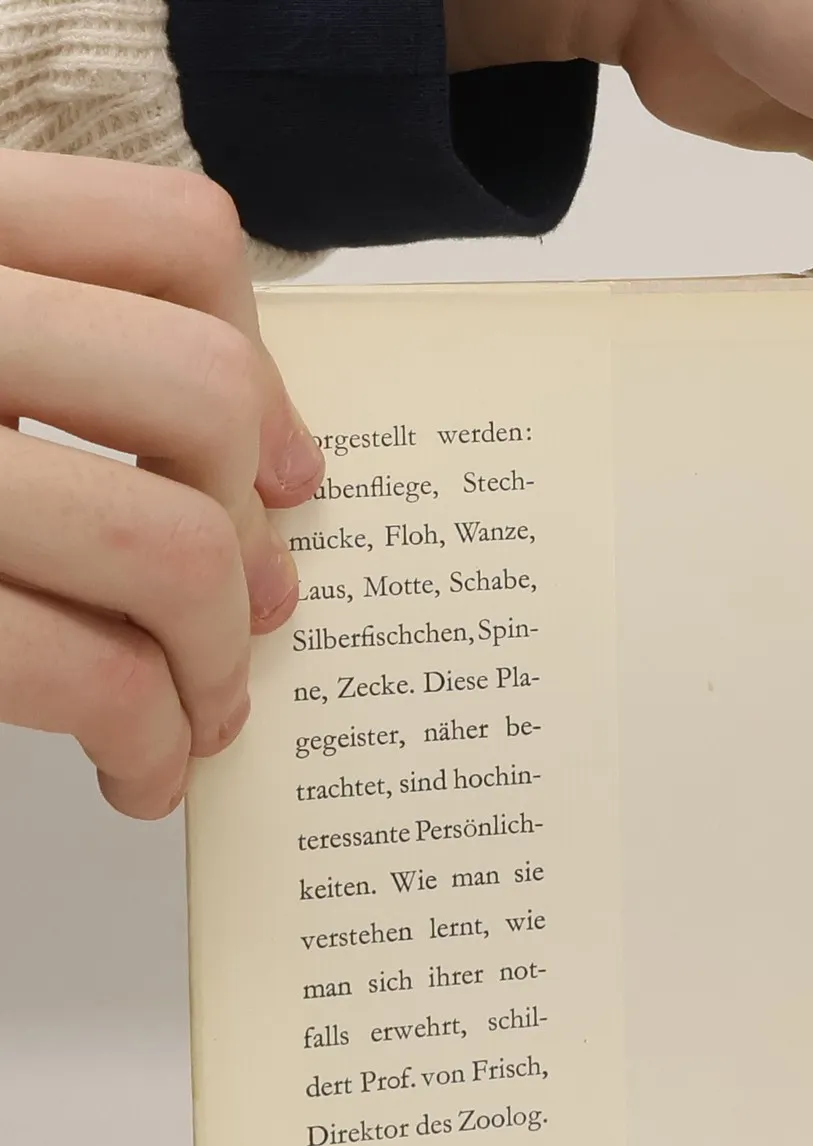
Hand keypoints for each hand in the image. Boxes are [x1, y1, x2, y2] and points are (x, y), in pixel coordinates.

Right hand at [0, 153, 323, 818]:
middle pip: (200, 395)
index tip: (284, 475)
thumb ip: (56, 355)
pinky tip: (136, 770)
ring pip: (166, 544)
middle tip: (244, 618)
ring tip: (193, 710)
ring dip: (214, 660)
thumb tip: (272, 487)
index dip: (265, 370)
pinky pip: (87, 672)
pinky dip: (149, 744)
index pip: (174, 238)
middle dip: (251, 536)